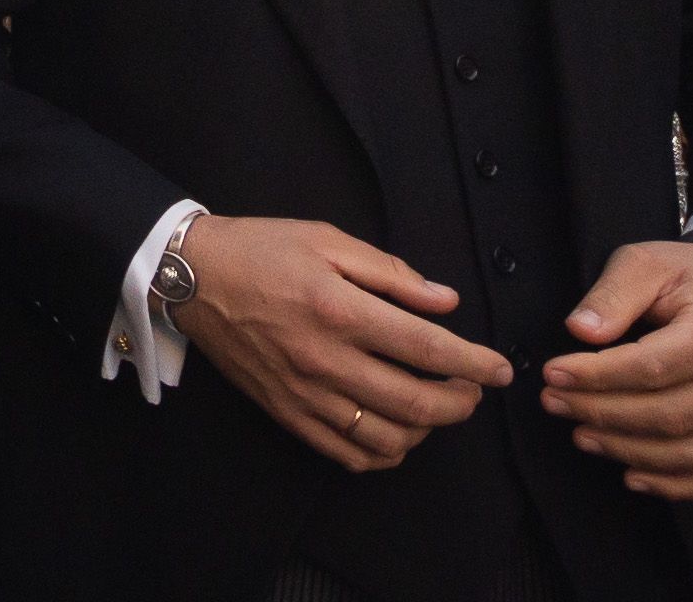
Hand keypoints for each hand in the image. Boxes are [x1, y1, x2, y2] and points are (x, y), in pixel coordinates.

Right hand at [164, 215, 510, 471]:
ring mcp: (306, 394)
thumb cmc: (260, 249)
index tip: (501, 369)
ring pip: (387, 437)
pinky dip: (384, 452)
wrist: (191, 277)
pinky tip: (396, 432)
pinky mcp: (288, 414)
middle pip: (415, 402)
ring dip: (427, 429)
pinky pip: (348, 453)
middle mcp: (326, 360)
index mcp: (339, 309)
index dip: (474, 363)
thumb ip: (391, 273)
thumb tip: (445, 302)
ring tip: (435, 406)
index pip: (426, 348)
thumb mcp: (327, 239)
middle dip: (461, 402)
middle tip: (474, 389)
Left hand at [539, 240, 692, 497]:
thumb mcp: (647, 262)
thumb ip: (613, 293)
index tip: (553, 374)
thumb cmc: (688, 275)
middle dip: (602, 414)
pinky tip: (631, 475)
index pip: (652, 367)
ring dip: (628, 451)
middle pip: (668, 416)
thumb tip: (580, 331)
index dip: (597, 376)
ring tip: (580, 435)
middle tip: (553, 403)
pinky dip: (674, 486)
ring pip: (689, 453)